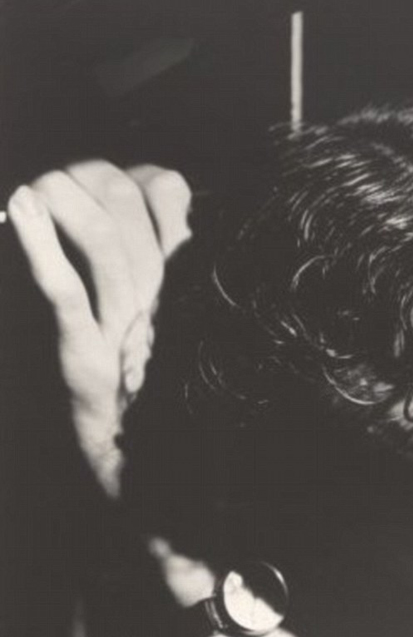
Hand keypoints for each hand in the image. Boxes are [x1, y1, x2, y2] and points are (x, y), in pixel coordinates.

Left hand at [8, 162, 191, 497]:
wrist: (121, 465)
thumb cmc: (120, 385)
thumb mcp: (137, 313)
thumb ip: (136, 260)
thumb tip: (137, 206)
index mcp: (168, 283)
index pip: (168, 194)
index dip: (134, 171)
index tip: (101, 182)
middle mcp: (155, 300)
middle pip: (132, 208)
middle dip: (86, 178)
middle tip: (52, 186)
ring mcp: (123, 330)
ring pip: (108, 248)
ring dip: (64, 205)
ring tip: (34, 192)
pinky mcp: (87, 359)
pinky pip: (69, 294)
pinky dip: (42, 247)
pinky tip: (20, 208)